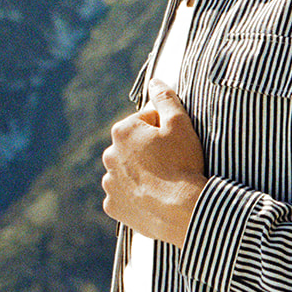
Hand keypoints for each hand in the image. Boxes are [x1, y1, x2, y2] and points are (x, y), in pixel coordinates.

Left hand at [101, 79, 206, 246]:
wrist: (183, 210)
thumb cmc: (182, 163)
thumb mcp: (180, 123)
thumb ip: (165, 98)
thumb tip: (154, 81)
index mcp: (123, 131)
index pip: (146, 119)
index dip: (165, 126)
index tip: (177, 140)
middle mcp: (109, 156)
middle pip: (135, 144)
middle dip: (150, 148)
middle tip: (174, 159)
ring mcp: (109, 183)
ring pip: (128, 169)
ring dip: (142, 170)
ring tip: (166, 180)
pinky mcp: (113, 206)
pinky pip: (125, 193)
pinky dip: (137, 193)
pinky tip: (155, 195)